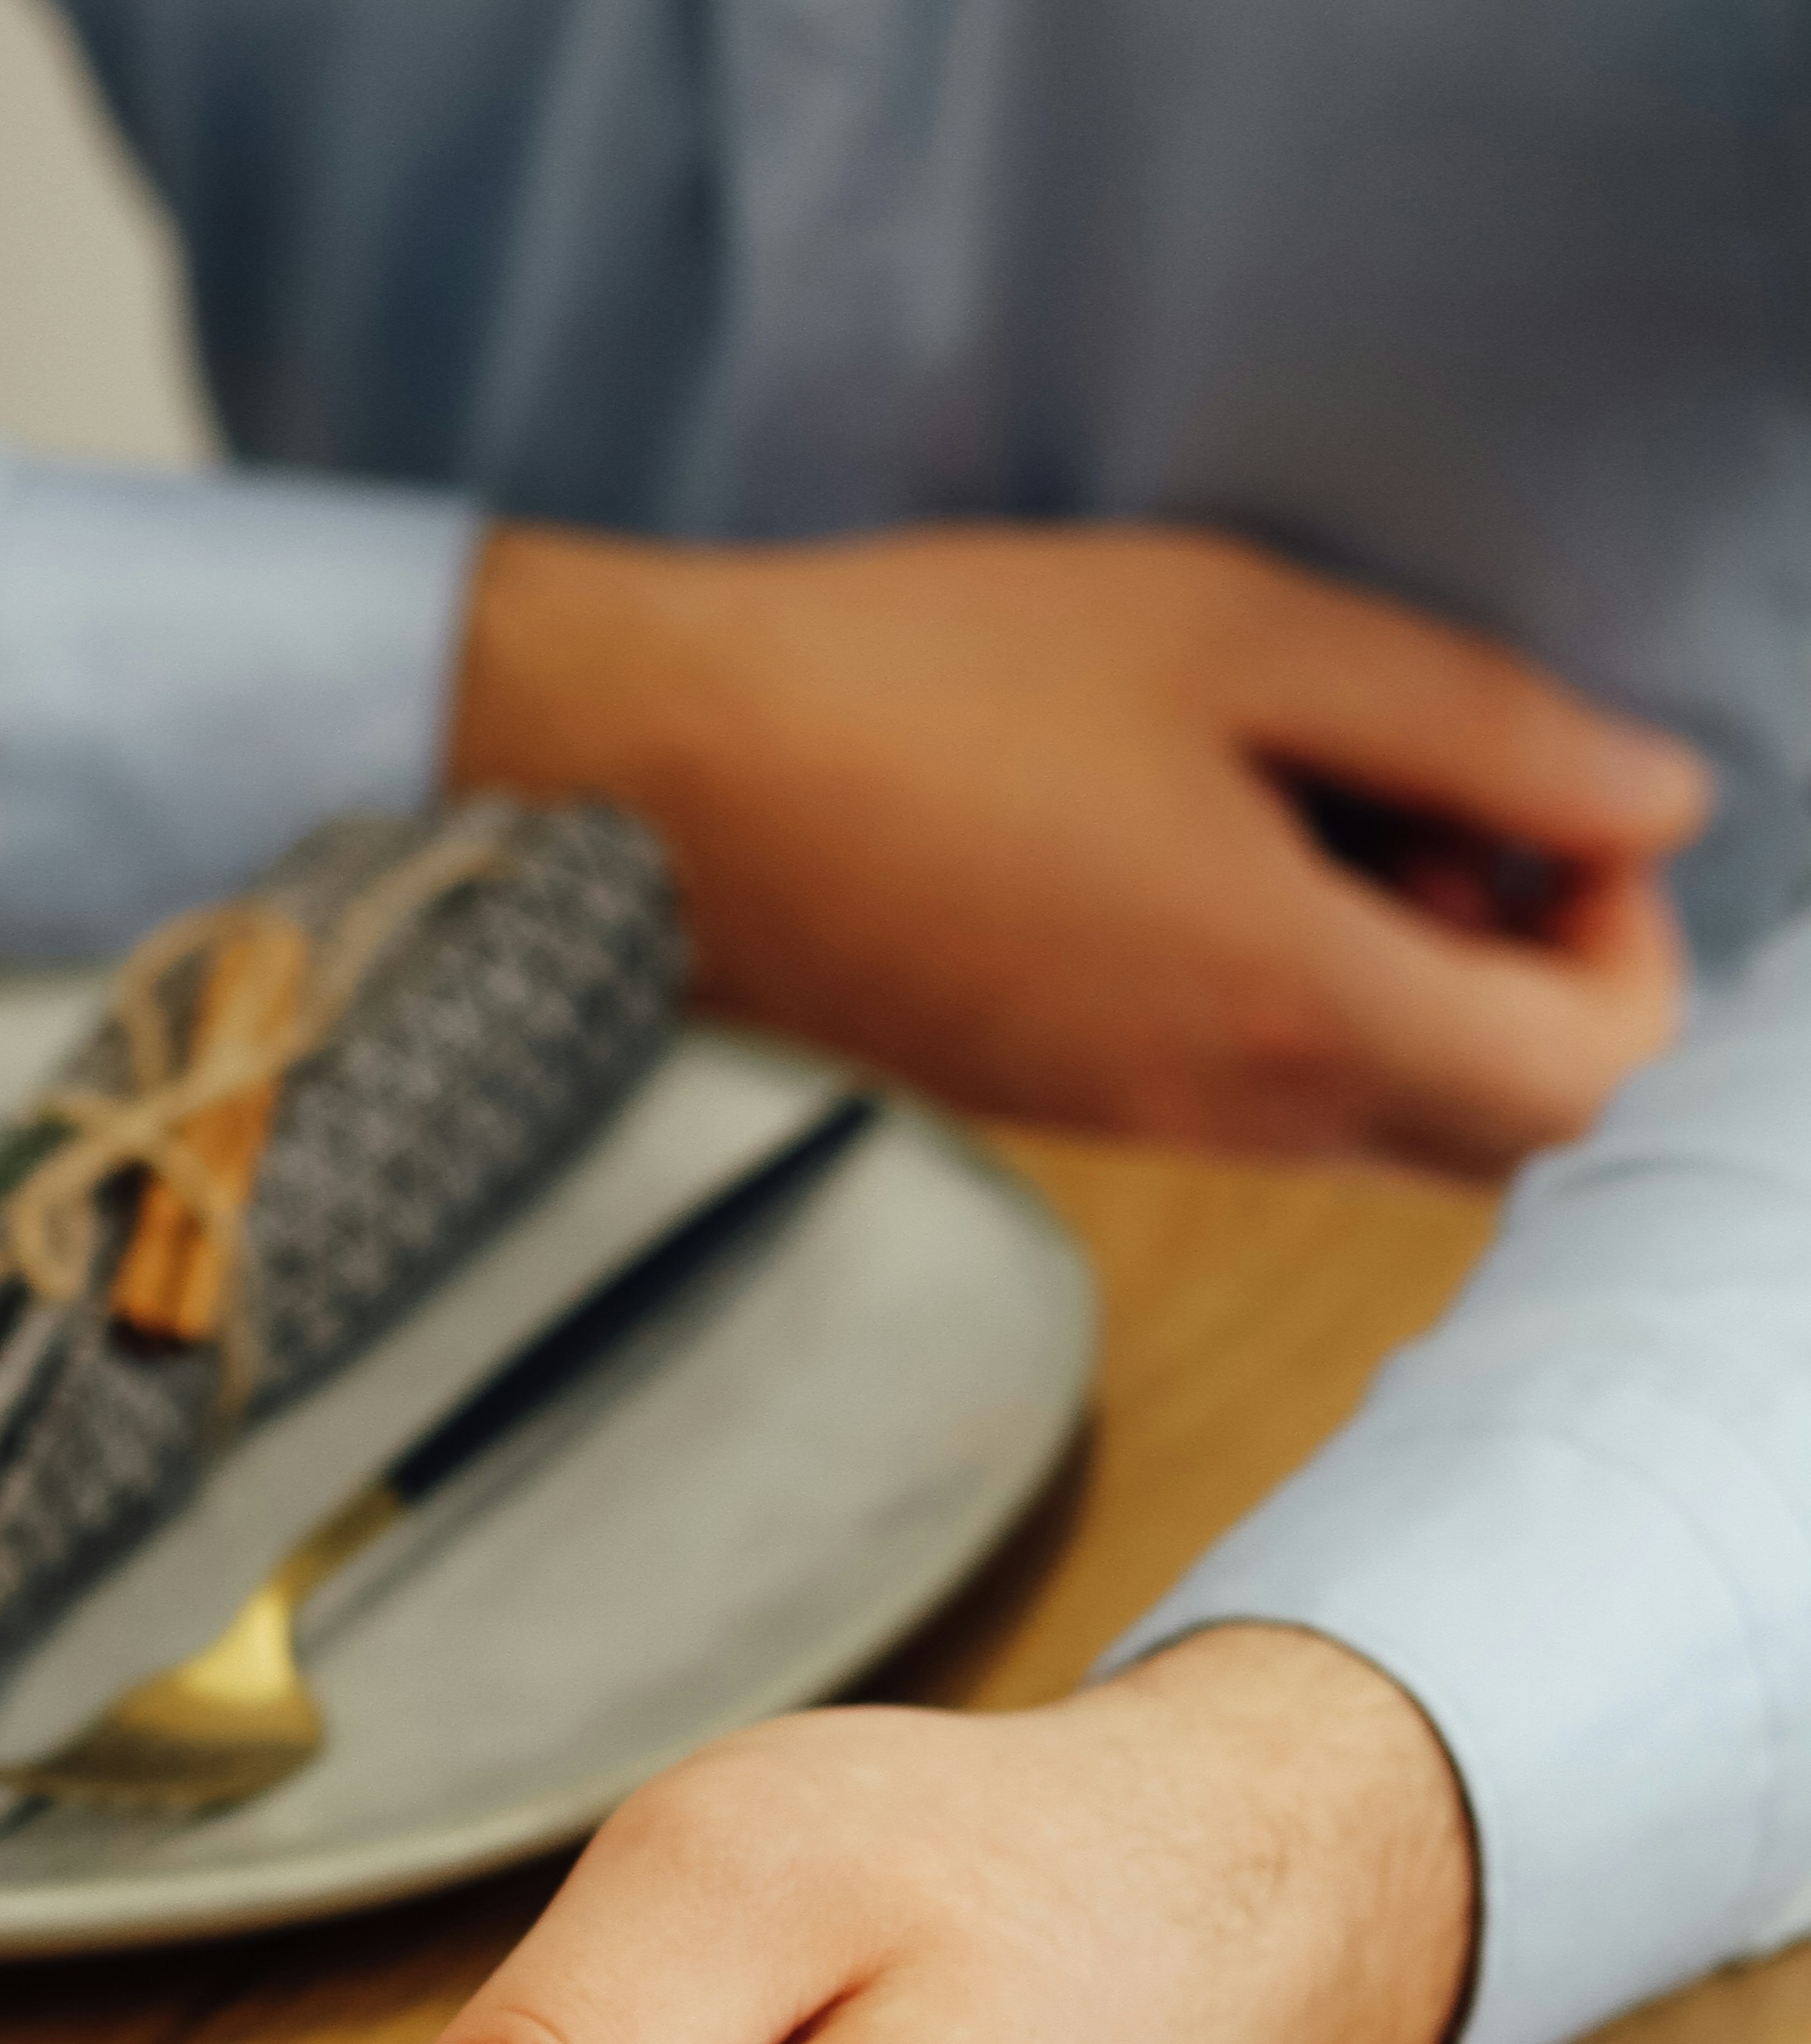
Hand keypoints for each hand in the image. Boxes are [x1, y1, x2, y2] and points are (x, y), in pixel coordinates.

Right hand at [448, 519, 1708, 1176]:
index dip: (1627, 939)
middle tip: (1461, 804)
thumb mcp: (1241, 634)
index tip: (1550, 806)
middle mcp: (1239, 1113)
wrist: (671, 797)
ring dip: (1419, 970)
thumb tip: (1653, 799)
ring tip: (1315, 797)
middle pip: (1511, 1124)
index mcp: (1295, 1007)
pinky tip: (1211, 836)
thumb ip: (1476, 726)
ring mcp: (1153, 1128)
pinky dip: (1306, 983)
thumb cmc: (932, 685)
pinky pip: (1272, 1087)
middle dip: (1544, 971)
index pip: (1592, 1078)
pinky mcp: (1082, 1105)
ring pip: (1394, 1108)